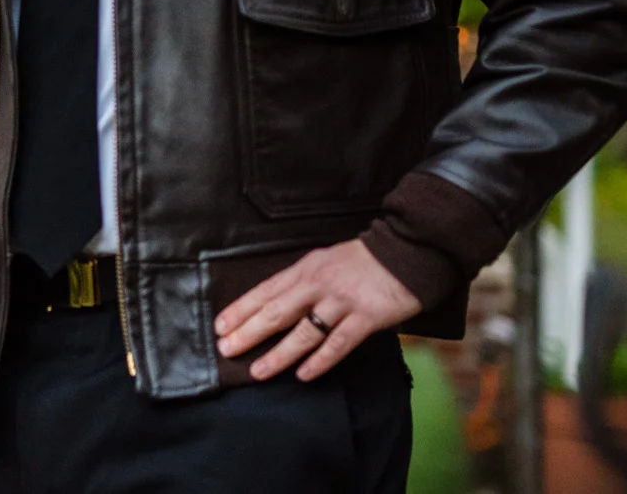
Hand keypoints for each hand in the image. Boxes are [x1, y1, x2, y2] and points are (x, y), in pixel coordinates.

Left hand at [213, 239, 420, 381]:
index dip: (241, 309)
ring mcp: (341, 302)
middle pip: (277, 311)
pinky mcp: (365, 318)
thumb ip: (302, 281)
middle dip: (249, 332)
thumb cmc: (363, 260)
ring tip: (258, 371)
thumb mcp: (324, 261)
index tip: (220, 326)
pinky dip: (320, 360)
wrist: (406, 251)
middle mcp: (318, 284)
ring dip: (279, 354)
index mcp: (305, 269)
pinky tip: (304, 374)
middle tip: (227, 350)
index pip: (265, 290)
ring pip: (303, 332)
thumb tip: (274, 303)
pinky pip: (338, 343)